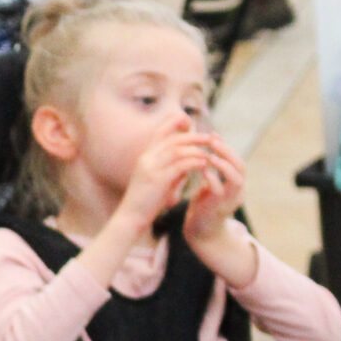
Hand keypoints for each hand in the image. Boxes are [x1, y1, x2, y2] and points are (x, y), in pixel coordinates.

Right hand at [114, 119, 211, 235]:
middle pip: (173, 138)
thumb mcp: (160, 180)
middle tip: (210, 137)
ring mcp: (150, 168)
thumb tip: (190, 162)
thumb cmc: (146, 202)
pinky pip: (179, 165)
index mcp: (146, 156)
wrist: (131, 218)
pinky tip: (204, 163)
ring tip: (210, 151)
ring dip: (196, 148)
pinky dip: (193, 162)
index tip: (191, 124)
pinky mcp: (157, 180)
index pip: (161, 131)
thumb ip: (173, 169)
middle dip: (193, 136)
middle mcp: (147, 158)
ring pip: (177, 149)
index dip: (175, 123)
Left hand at [181, 132, 247, 243]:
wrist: (200, 230)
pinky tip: (202, 169)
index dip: (227, 147)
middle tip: (213, 139)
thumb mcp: (211, 183)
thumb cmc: (204, 204)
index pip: (237, 161)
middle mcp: (239, 191)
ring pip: (235, 178)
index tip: (213, 134)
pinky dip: (212, 177)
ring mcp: (231, 200)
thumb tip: (209, 144)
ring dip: (224, 164)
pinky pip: (219, 190)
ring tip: (210, 154)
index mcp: (237, 184)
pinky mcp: (219, 207)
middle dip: (227, 151)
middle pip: (241, 167)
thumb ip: (213, 168)